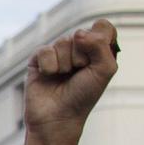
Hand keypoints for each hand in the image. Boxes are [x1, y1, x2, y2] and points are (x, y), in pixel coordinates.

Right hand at [22, 19, 117, 144]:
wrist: (57, 118)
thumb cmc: (83, 97)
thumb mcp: (104, 70)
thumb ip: (100, 45)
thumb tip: (78, 33)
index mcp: (97, 49)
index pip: (102, 26)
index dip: (100, 39)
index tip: (97, 59)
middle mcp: (78, 48)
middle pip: (81, 33)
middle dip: (81, 57)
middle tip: (78, 74)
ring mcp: (57, 53)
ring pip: (63, 42)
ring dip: (65, 64)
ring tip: (63, 78)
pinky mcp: (38, 59)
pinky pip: (45, 50)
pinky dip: (49, 66)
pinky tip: (48, 76)